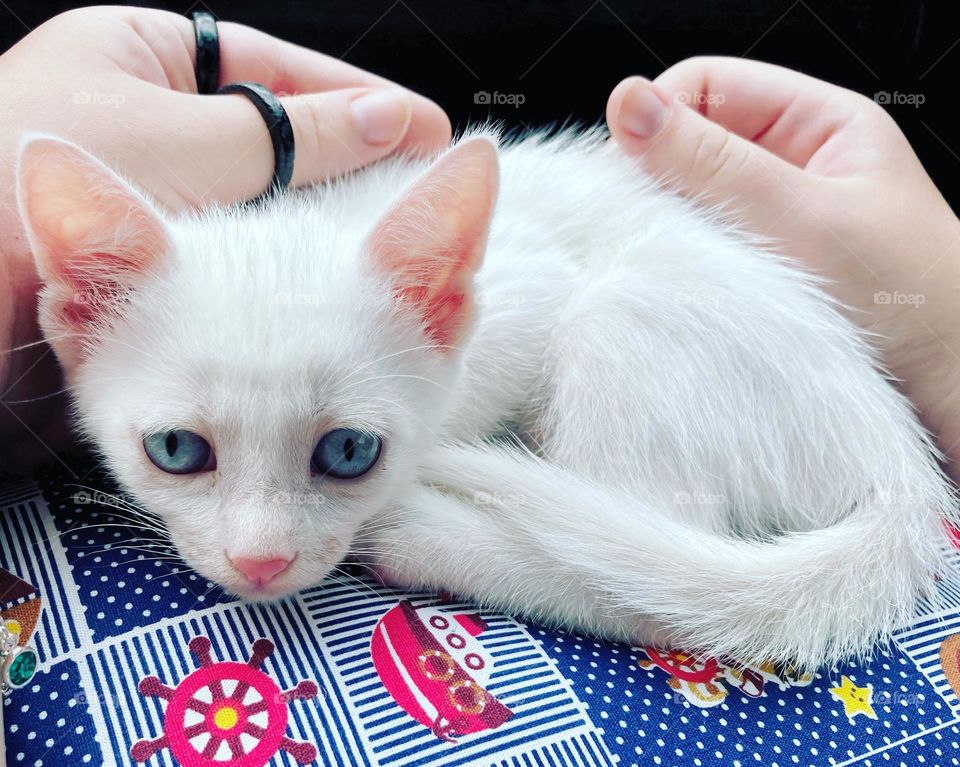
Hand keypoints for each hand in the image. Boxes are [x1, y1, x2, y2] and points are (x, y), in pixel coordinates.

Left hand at [0, 7, 450, 468]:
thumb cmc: (26, 194)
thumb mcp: (190, 145)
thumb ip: (298, 135)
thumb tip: (393, 120)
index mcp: (141, 53)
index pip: (276, 68)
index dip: (359, 102)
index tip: (427, 132)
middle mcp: (143, 115)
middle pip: (271, 134)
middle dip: (339, 165)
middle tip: (410, 197)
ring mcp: (140, 191)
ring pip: (251, 202)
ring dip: (306, 225)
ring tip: (375, 248)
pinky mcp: (138, 262)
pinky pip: (224, 256)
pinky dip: (266, 271)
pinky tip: (311, 292)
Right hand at [606, 57, 959, 474]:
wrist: (946, 391)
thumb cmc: (912, 302)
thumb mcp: (806, 218)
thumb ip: (712, 162)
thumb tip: (629, 102)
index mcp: (817, 123)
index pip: (705, 85)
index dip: (659, 121)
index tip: (629, 175)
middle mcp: (790, 163)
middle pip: (689, 141)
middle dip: (660, 180)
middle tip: (652, 229)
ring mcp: (772, 217)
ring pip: (687, 198)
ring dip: (671, 229)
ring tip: (681, 266)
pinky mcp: (758, 268)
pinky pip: (698, 247)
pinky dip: (683, 264)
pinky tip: (689, 289)